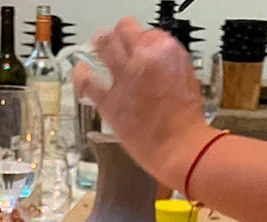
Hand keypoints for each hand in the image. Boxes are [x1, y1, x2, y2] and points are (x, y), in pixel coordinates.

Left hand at [72, 17, 211, 187]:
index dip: (139, 41)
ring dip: (98, 44)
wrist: (179, 147)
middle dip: (118, 34)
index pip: (145, 32)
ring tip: (96, 47)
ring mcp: (124, 78)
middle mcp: (144, 58)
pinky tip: (80, 73)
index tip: (137, 48)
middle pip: (123, 30)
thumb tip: (152, 62)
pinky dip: (80, 75)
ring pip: (104, 44)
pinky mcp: (109, 102)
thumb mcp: (184, 79)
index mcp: (166, 51)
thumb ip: (165, 65)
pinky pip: (87, 82)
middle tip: (114, 41)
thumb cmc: (186, 121)